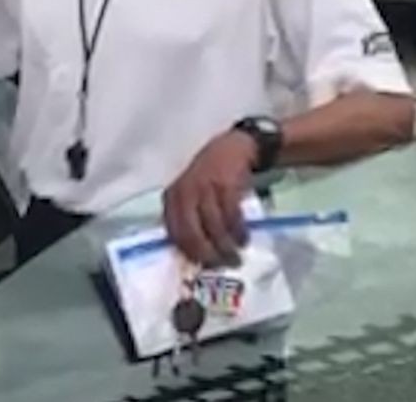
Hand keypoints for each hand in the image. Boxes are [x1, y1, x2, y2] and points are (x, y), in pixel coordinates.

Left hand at [163, 131, 257, 266]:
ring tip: (236, 255)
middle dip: (208, 255)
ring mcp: (204, 188)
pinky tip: (243, 238)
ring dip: (227, 247)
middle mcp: (184, 193)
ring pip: (213, 228)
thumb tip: (194, 256)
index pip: (174, 233)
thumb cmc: (210, 178)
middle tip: (222, 266)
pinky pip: (231, 217)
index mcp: (172, 197)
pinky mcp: (225, 185)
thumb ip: (189, 219)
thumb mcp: (192, 194)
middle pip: (192, 234)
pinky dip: (238, 231)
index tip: (202, 267)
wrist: (234, 148)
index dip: (188, 253)